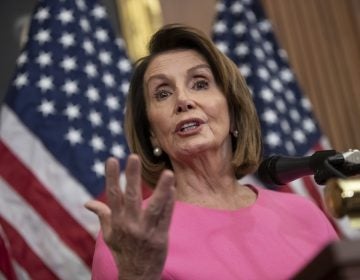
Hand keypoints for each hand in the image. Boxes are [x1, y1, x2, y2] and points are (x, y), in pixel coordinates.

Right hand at [85, 154, 175, 279]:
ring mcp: (146, 232)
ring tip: (167, 173)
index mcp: (117, 221)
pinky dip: (170, 203)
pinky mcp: (160, 238)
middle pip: (131, 197)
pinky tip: (173, 189)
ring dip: (161, 190)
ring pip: (154, 207)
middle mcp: (130, 225)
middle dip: (132, 176)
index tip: (112, 159)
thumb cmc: (123, 252)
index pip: (113, 195)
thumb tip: (86, 203)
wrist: (136, 277)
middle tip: (133, 157)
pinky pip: (166, 217)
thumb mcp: (109, 235)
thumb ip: (102, 215)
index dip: (112, 177)